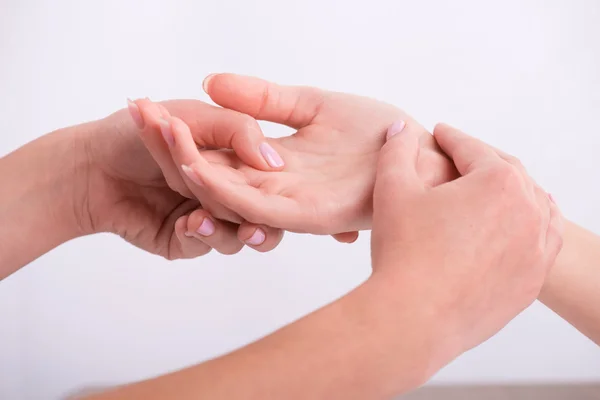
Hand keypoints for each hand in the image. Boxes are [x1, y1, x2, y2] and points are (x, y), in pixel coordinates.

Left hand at [76, 100, 283, 258]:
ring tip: (201, 216)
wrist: (91, 165)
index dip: (275, 183)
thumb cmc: (137, 133)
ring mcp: (208, 217)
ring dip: (224, 224)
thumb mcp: (194, 116)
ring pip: (238, 235)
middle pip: (259, 212)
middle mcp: (225, 192)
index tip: (275, 181)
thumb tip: (274, 163)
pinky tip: (188, 223)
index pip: (270, 178)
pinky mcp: (187, 241)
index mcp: (234, 161)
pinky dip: (203, 236)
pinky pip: (208, 246)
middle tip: (248, 214)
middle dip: (249, 210)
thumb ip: (239, 131)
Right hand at [156, 74, 457, 234]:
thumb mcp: (313, 104)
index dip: (178, 133)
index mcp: (274, 164)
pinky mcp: (307, 213)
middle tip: (134, 114)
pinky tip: (191, 163)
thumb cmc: (378, 134)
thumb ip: (266, 98)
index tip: (145, 108)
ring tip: (153, 132)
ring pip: (224, 193)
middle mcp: (274, 188)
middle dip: (170, 147)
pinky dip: (220, 186)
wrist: (424, 157)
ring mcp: (289, 204)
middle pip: (210, 175)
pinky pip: (254, 204)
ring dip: (186, 165)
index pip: (214, 154)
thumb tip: (212, 81)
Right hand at [370, 122, 563, 360]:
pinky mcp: (531, 279)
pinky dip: (533, 225)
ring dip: (514, 190)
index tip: (440, 133)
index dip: (451, 138)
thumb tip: (400, 130)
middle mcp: (528, 210)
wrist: (414, 318)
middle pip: (507, 173)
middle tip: (461, 157)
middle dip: (482, 160)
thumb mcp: (392, 189)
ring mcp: (536, 248)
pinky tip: (521, 223)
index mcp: (498, 182)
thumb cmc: (404, 253)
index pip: (472, 149)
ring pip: (533, 205)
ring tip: (496, 185)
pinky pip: (543, 242)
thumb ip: (397, 151)